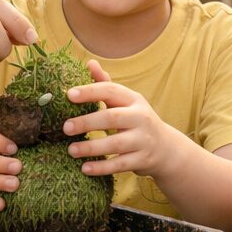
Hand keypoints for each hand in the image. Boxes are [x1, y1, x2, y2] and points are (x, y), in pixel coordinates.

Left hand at [63, 61, 174, 176]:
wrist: (166, 148)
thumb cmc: (137, 121)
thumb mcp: (126, 102)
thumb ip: (106, 85)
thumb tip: (90, 62)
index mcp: (134, 100)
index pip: (111, 91)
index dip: (90, 91)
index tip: (69, 95)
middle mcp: (141, 117)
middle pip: (112, 117)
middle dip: (87, 122)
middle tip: (65, 127)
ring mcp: (143, 140)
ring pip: (116, 144)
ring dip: (91, 147)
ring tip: (70, 150)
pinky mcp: (142, 160)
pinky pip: (120, 164)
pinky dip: (102, 167)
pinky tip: (84, 168)